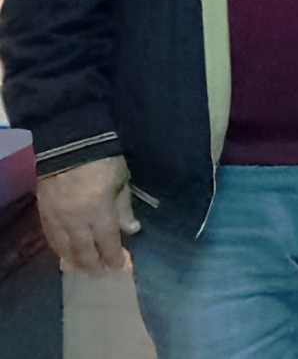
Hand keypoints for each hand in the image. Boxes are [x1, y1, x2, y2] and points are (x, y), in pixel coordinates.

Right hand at [37, 158, 134, 273]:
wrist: (69, 144)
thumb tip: (132, 229)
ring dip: (74, 261)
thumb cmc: (103, 159)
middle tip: (100, 274)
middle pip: (84, 250)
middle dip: (93, 264)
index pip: (107, 242)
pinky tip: (63, 254)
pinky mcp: (44, 213)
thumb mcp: (122, 180)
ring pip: (65, 247)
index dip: (113, 256)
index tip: (119, 266)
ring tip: (81, 269)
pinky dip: (59, 249)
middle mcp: (76, 221)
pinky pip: (51, 238)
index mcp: (99, 212)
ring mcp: (57, 218)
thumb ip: (124, 207)